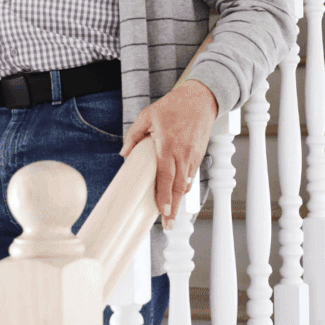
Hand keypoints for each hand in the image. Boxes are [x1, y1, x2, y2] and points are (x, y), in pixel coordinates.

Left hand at [120, 80, 217, 229]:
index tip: (162, 210)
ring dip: (180, 201)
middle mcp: (182, 154)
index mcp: (167, 145)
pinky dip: (185, 187)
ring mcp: (192, 155)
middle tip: (168, 225)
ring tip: (172, 215)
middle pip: (178, 187)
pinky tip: (179, 194)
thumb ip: (134, 135)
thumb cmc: (174, 106)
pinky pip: (191, 175)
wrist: (200, 99)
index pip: (166, 176)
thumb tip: (124, 153)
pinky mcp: (199, 155)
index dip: (164, 195)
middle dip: (173, 208)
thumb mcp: (148, 116)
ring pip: (186, 184)